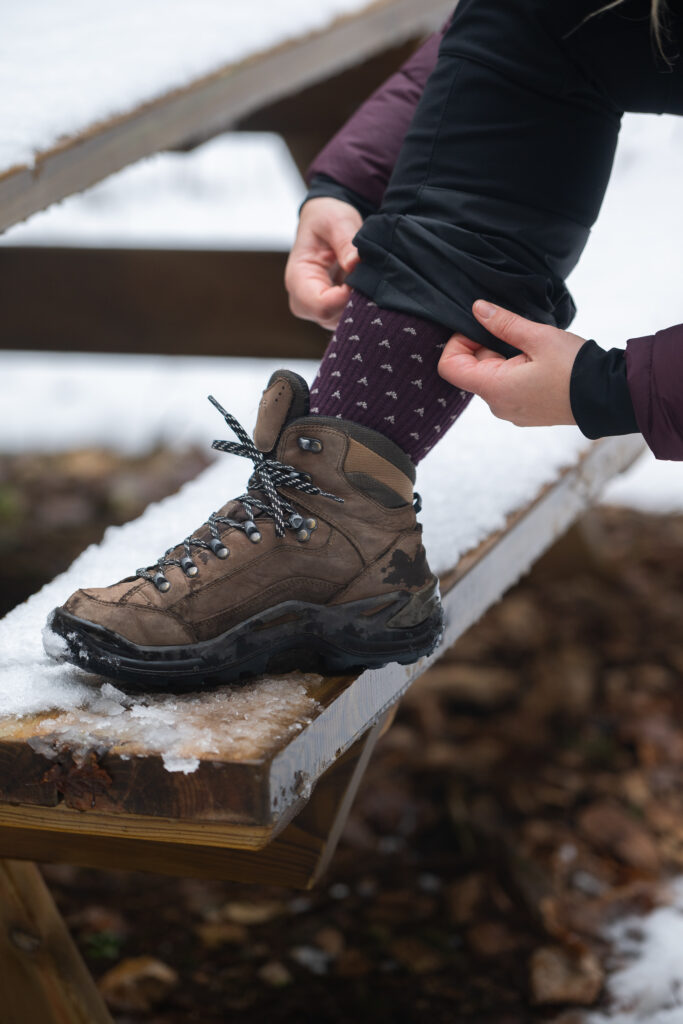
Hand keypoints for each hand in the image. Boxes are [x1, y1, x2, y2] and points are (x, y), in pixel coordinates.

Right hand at [285, 197, 362, 329]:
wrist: (324, 224)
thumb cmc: (326, 219)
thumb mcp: (335, 219)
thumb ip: (345, 240)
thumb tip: (355, 263)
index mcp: (298, 279)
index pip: (322, 306)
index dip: (347, 296)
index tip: (362, 275)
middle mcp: (304, 302)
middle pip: (334, 317)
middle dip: (358, 301)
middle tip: (373, 275)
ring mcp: (319, 311)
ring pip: (345, 322)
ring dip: (362, 303)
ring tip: (369, 276)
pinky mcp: (333, 313)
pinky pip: (351, 319)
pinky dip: (364, 305)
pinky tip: (369, 285)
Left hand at [437, 300, 586, 426]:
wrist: (608, 396)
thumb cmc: (575, 368)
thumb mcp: (538, 337)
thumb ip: (503, 323)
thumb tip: (478, 309)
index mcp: (494, 389)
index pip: (449, 367)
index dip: (457, 342)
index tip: (481, 327)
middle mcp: (497, 405)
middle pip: (471, 370)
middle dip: (485, 346)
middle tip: (514, 332)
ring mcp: (512, 411)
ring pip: (491, 377)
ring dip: (502, 356)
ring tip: (531, 346)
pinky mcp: (525, 412)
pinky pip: (507, 387)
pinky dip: (514, 369)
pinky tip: (538, 360)